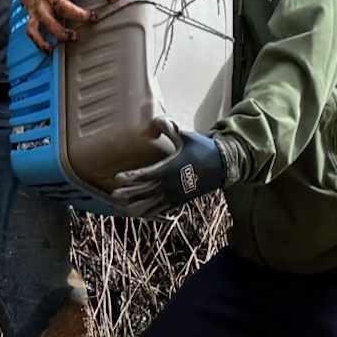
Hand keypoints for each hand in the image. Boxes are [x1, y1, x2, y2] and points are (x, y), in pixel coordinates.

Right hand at [6, 0, 113, 49]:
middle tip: (91, 18)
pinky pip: (33, 30)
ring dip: (60, 32)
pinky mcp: (32, 11)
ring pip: (49, 22)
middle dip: (79, 15)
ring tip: (72, 37)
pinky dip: (39, 41)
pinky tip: (49, 49)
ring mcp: (40, 3)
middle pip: (65, 7)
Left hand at [112, 128, 228, 217]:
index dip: (132, 177)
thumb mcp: (186, 136)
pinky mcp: (180, 201)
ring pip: (153, 205)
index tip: (118, 177)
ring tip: (123, 211)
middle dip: (129, 194)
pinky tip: (139, 216)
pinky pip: (162, 210)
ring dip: (137, 208)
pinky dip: (150, 213)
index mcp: (171, 168)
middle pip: (146, 191)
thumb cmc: (202, 148)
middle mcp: (172, 184)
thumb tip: (157, 119)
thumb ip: (169, 129)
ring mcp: (176, 195)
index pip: (147, 174)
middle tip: (113, 196)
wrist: (223, 166)